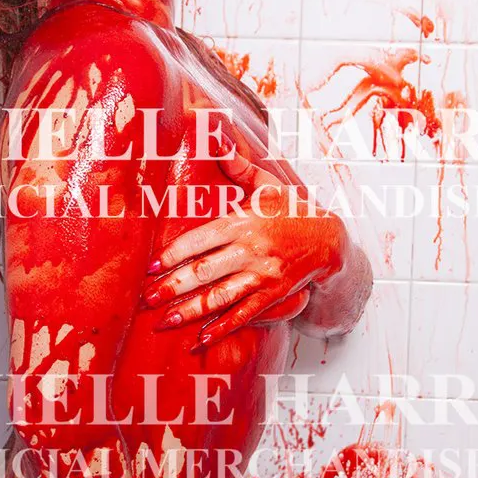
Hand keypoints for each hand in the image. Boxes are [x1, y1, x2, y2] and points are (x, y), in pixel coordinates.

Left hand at [142, 138, 345, 349]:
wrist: (330, 240)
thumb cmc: (292, 210)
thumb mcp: (267, 184)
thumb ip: (238, 166)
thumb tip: (215, 136)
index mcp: (244, 223)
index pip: (201, 240)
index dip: (174, 254)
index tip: (151, 266)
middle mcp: (251, 251)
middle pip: (206, 272)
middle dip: (173, 287)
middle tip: (146, 299)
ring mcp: (263, 277)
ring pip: (221, 297)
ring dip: (190, 312)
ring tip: (164, 322)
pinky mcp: (273, 296)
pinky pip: (244, 315)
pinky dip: (222, 329)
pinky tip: (201, 341)